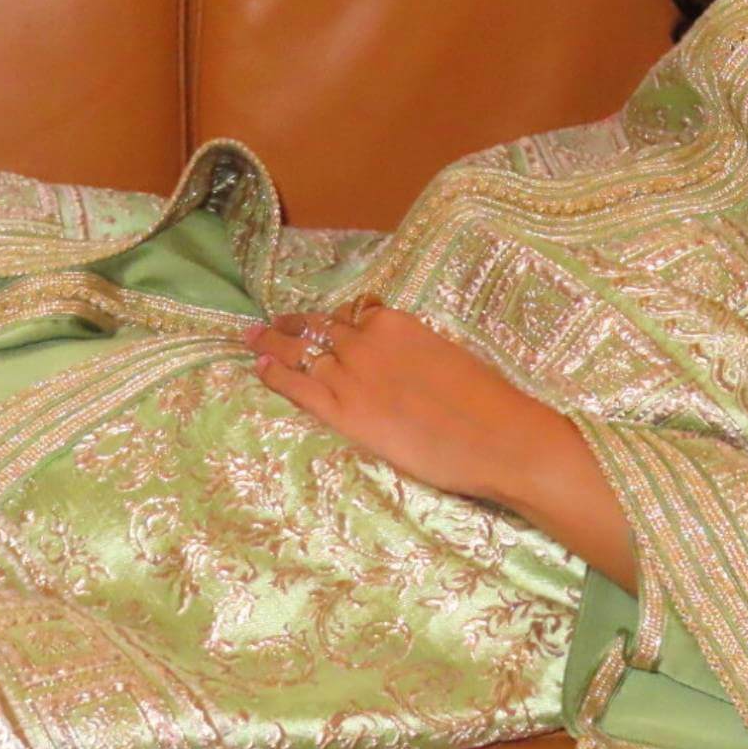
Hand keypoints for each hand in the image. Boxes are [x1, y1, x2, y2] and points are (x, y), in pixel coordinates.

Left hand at [244, 298, 565, 506]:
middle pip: (321, 327)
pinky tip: (259, 366)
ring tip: (254, 338)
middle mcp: (367, 341)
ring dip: (274, 342)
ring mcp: (350, 374)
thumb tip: (408, 363)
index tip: (326, 322)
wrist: (494, 435)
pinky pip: (296, 384)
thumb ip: (418, 353)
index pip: (356, 313)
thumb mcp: (449, 358)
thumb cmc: (486, 401)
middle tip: (273, 322)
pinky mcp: (341, 410)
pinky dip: (274, 373)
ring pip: (301, 350)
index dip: (337, 319)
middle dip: (294, 323)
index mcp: (397, 323)